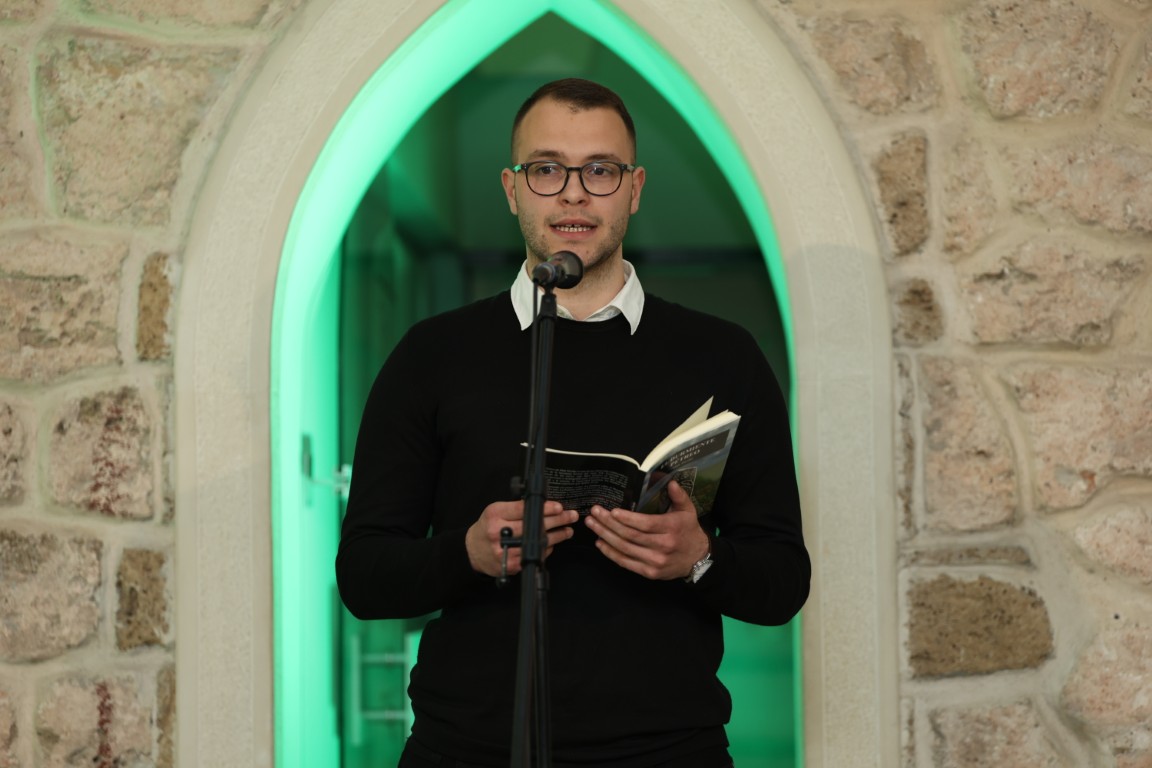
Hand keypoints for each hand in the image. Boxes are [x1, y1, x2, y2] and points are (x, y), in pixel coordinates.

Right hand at [466, 499, 578, 576]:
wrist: (473, 551)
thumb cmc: (487, 527)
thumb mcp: (495, 511)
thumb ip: (515, 507)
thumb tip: (543, 504)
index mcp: (495, 515)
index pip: (523, 510)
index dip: (543, 508)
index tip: (558, 507)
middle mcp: (499, 533)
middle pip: (533, 526)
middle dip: (556, 520)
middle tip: (570, 516)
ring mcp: (505, 551)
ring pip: (538, 543)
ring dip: (557, 536)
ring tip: (568, 529)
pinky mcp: (512, 565)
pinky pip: (535, 555)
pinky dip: (547, 548)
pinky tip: (554, 542)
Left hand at [584, 480, 709, 579]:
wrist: (698, 559)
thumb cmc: (689, 531)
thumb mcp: (688, 510)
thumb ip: (679, 495)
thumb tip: (670, 482)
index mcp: (671, 528)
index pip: (645, 524)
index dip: (626, 519)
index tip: (612, 511)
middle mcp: (662, 546)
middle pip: (630, 536)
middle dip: (609, 524)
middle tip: (594, 513)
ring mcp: (655, 561)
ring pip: (625, 549)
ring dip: (605, 536)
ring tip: (592, 525)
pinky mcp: (649, 572)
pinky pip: (626, 563)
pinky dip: (611, 553)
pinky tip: (600, 543)